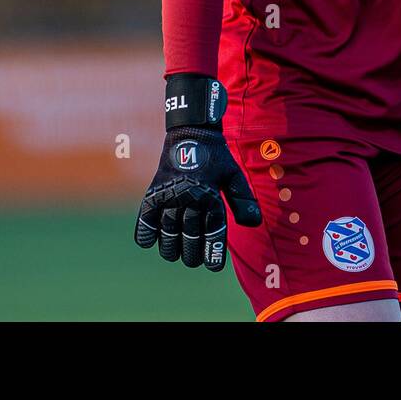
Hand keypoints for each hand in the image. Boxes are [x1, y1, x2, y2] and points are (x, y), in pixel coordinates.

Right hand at [134, 78, 261, 270]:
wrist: (192, 132)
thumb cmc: (217, 158)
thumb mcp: (234, 175)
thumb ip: (243, 200)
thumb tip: (254, 224)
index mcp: (212, 194)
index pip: (214, 230)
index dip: (214, 250)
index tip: (213, 267)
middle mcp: (190, 196)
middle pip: (191, 234)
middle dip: (192, 252)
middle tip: (192, 262)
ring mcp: (171, 193)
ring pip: (169, 229)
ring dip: (170, 246)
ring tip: (174, 255)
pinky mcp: (155, 190)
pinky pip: (147, 216)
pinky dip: (146, 230)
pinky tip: (149, 241)